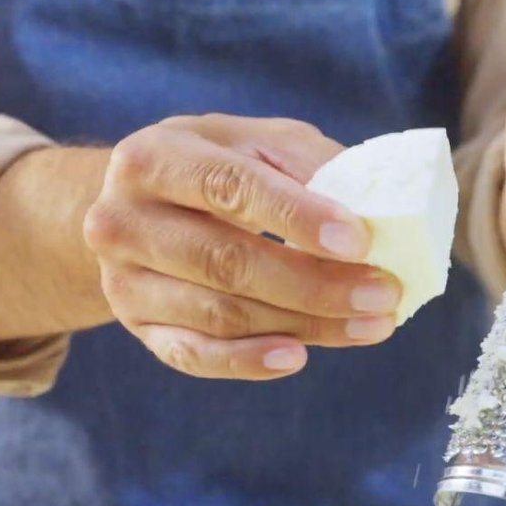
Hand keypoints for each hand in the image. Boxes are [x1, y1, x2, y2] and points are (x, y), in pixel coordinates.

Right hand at [84, 115, 401, 379]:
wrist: (134, 206)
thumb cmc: (214, 168)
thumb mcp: (255, 143)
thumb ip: (308, 164)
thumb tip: (372, 210)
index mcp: (152, 158)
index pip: (229, 188)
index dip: (296, 216)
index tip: (359, 241)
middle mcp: (122, 220)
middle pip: (226, 261)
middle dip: (314, 283)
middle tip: (382, 293)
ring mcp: (124, 281)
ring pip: (221, 314)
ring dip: (303, 324)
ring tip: (370, 324)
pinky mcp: (138, 327)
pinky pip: (195, 355)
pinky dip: (248, 362)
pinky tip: (298, 356)